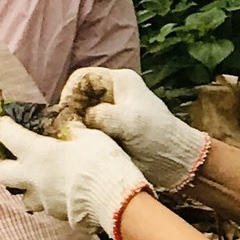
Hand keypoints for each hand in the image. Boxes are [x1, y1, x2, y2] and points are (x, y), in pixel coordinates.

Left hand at [0, 114, 146, 239]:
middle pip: (1, 173)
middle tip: (17, 157)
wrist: (118, 201)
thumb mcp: (89, 136)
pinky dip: (52, 198)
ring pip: (23, 196)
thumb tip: (67, 128)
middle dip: (5, 163)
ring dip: (28, 187)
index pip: (5, 135)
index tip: (7, 123)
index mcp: (35, 152)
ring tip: (43, 179)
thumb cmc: (102, 162)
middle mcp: (32, 178)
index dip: (3, 127)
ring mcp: (43, 200)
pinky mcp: (58, 215)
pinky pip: (47, 206)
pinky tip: (66, 192)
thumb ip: (72, 131)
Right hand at [52, 64, 206, 191]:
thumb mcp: (128, 122)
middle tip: (67, 129)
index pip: (82, 77)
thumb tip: (75, 120)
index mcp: (119, 81)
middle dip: (70, 111)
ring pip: (80, 112)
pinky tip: (81, 145)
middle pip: (78, 95)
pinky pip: (86, 127)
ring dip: (74, 125)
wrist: (174, 161)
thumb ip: (100, 116)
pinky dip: (81, 135)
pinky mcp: (109, 129)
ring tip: (73, 138)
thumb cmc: (156, 136)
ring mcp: (110, 111)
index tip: (66, 112)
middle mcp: (112, 93)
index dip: (70, 92)